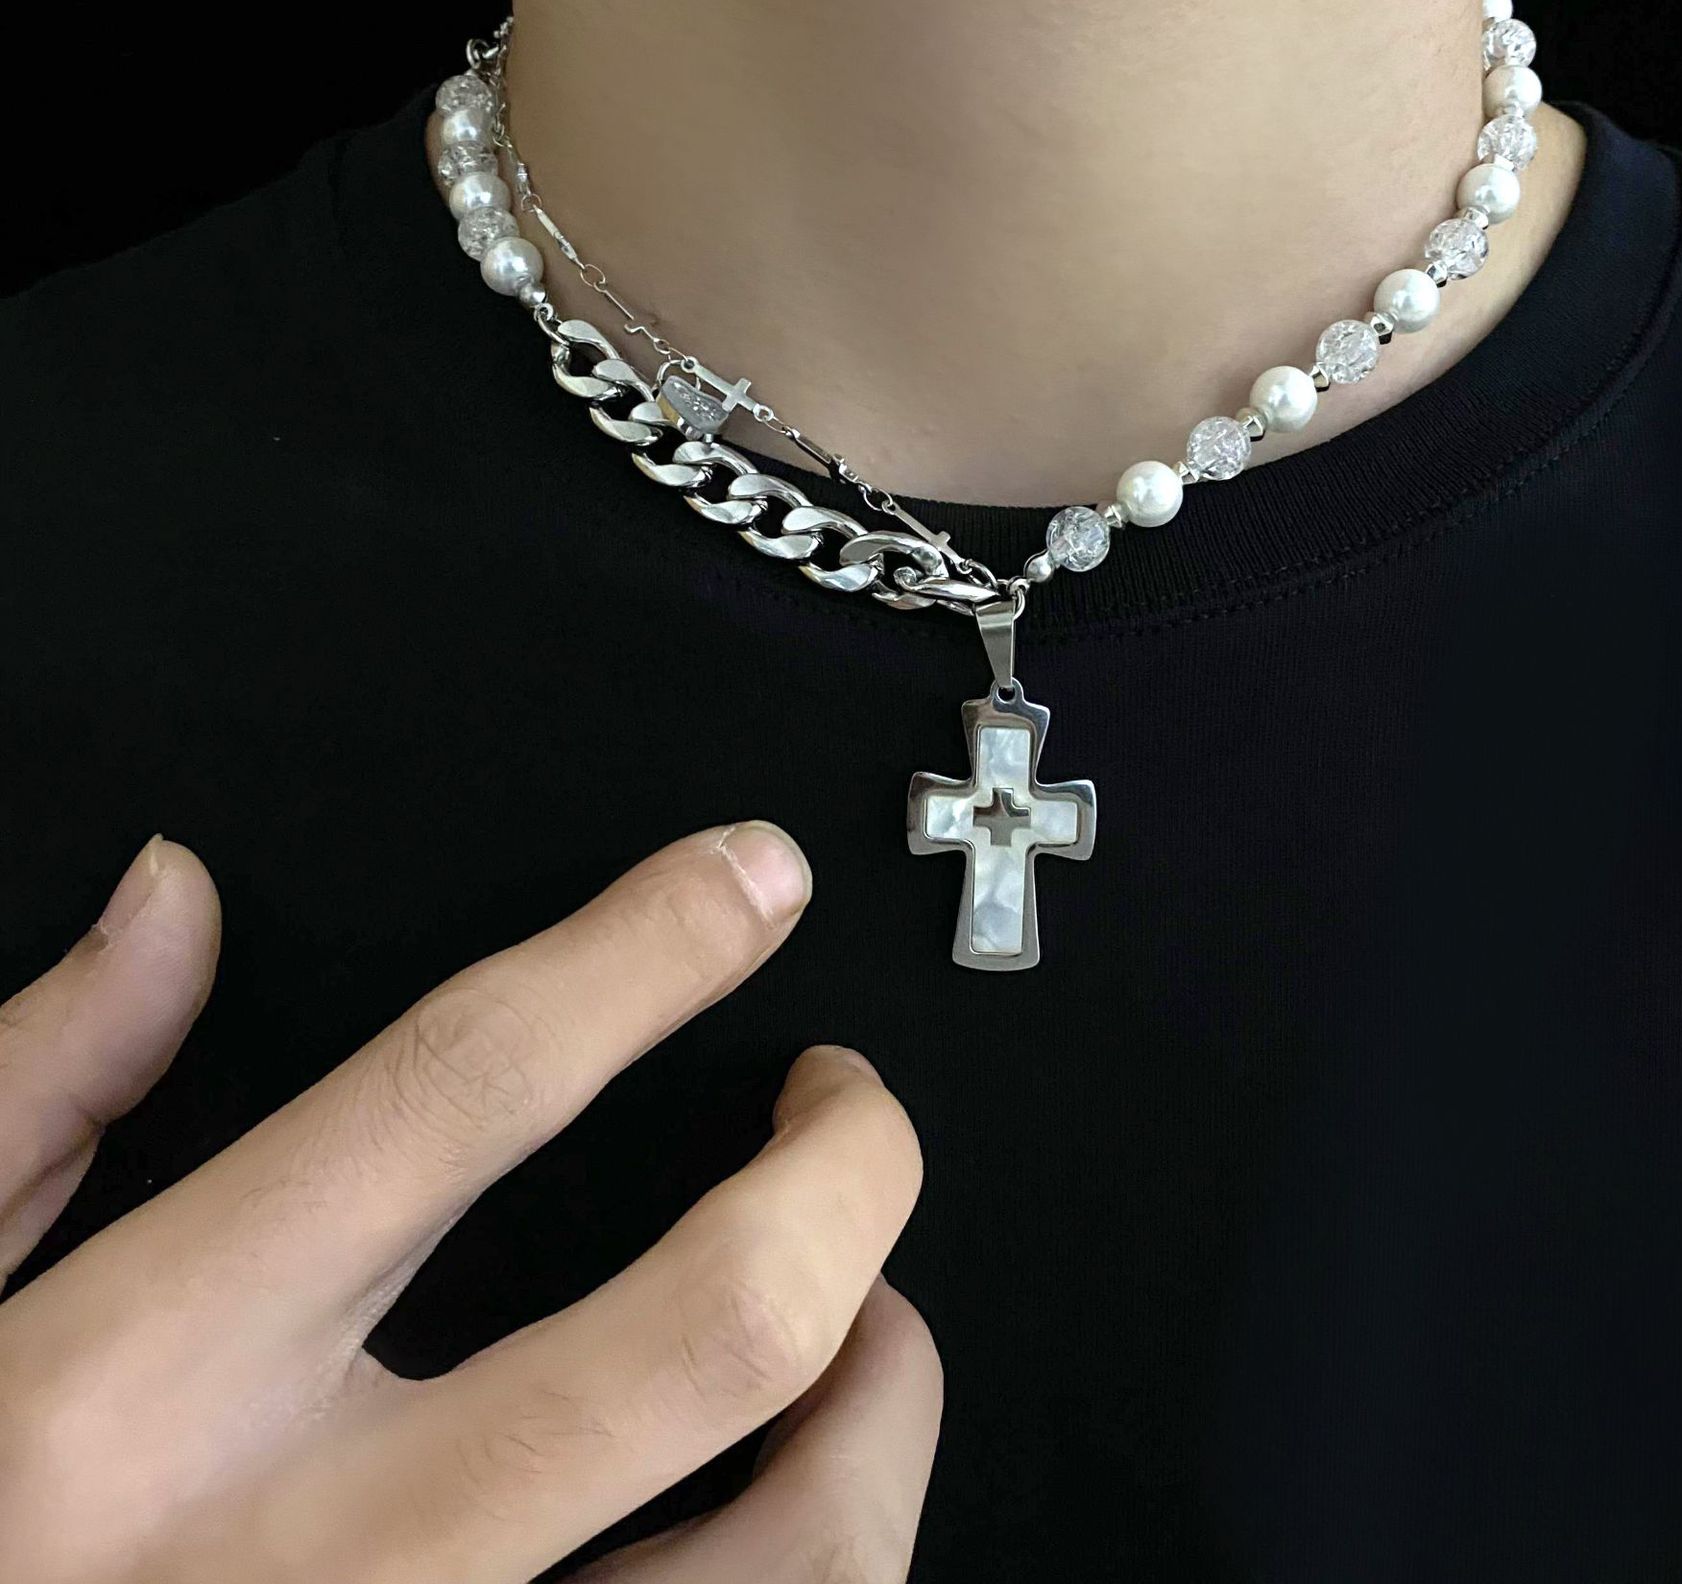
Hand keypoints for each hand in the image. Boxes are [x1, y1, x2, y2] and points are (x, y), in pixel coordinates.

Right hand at [0, 829, 937, 1581]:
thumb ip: (36, 1098)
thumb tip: (174, 901)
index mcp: (145, 1389)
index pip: (464, 1094)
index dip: (646, 956)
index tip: (750, 881)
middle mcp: (317, 1558)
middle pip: (704, 1329)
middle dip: (844, 1174)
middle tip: (849, 1105)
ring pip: (788, 1558)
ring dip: (881, 1405)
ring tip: (871, 1316)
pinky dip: (825, 1553)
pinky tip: (795, 1495)